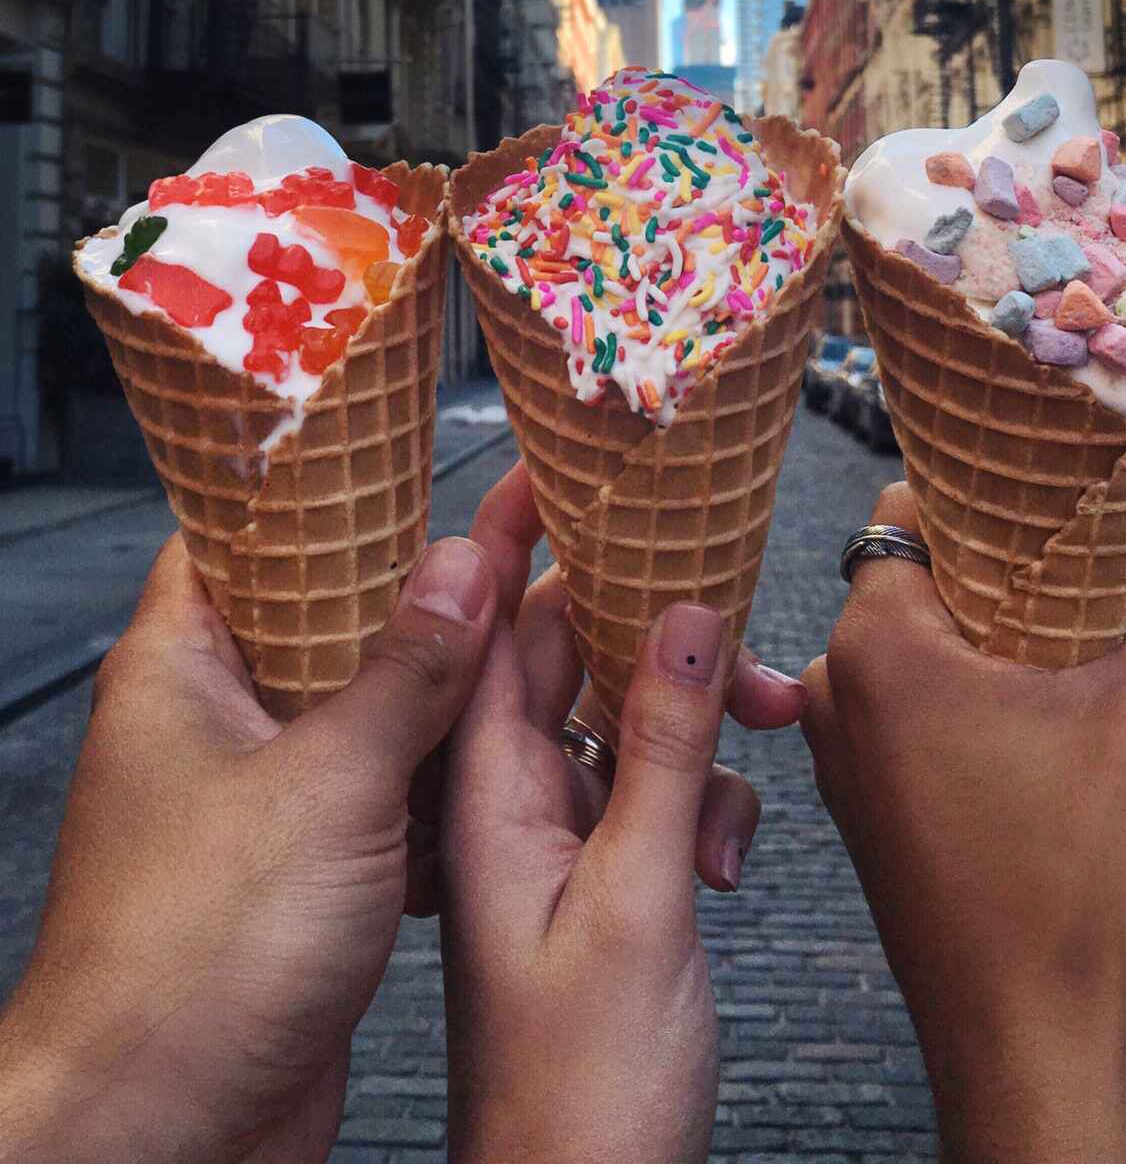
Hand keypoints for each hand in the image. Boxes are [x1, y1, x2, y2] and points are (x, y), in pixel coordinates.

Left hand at [0, 530, 499, 1163]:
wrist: (163, 1132)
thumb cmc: (186, 961)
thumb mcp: (323, 786)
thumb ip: (405, 672)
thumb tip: (463, 571)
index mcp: (183, 673)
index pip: (238, 539)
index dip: (316, 494)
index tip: (399, 460)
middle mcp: (220, 726)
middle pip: (325, 621)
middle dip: (417, 596)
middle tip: (503, 547)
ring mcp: (268, 801)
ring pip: (369, 714)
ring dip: (445, 697)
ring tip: (531, 646)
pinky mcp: (311, 872)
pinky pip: (389, 798)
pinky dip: (443, 785)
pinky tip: (508, 767)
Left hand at [414, 461, 806, 909]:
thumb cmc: (569, 1086)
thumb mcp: (625, 899)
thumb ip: (656, 753)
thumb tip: (676, 609)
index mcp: (483, 788)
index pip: (488, 616)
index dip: (515, 530)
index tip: (571, 458)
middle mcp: (505, 799)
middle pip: (571, 655)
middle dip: (657, 623)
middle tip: (742, 616)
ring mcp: (551, 843)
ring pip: (628, 724)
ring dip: (699, 722)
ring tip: (769, 734)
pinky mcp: (598, 886)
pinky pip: (651, 799)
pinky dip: (702, 806)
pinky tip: (726, 864)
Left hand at [802, 482, 1125, 1163]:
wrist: (1035, 1052)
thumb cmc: (1072, 898)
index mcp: (877, 648)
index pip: (910, 512)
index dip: (988, 502)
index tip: (1054, 510)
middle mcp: (838, 694)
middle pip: (919, 583)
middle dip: (1004, 580)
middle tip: (1087, 593)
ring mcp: (849, 758)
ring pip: (925, 655)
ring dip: (999, 652)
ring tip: (1082, 673)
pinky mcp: (874, 811)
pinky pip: (919, 718)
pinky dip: (979, 709)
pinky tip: (1051, 741)